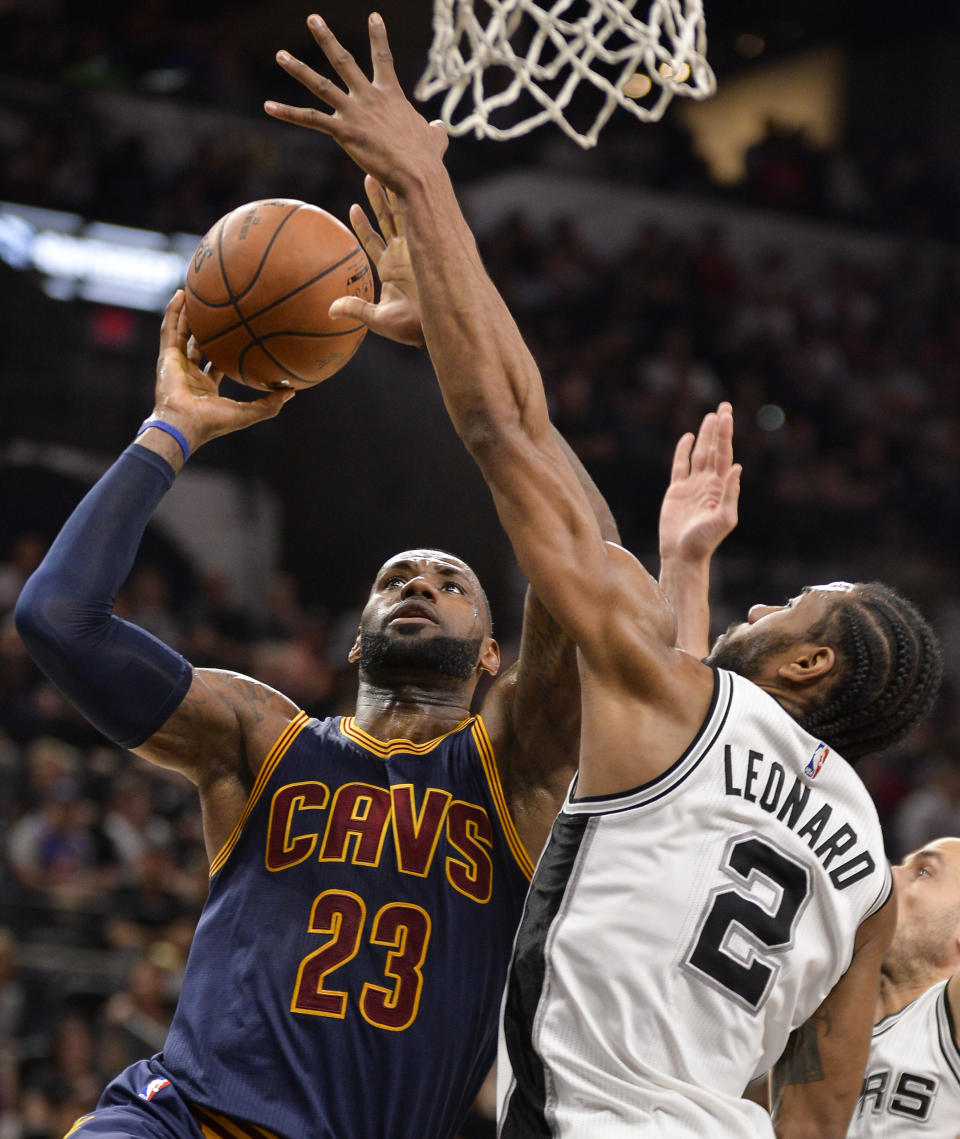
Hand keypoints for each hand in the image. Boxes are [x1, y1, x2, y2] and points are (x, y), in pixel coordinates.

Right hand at [151, 291, 292, 453]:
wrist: (185, 424)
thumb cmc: (214, 422)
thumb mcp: (249, 413)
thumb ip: (270, 404)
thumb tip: (292, 390)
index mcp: (206, 387)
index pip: (216, 364)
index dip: (226, 349)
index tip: (238, 333)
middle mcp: (190, 374)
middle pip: (197, 345)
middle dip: (205, 328)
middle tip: (216, 309)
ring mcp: (176, 364)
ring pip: (182, 332)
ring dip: (188, 314)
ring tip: (196, 293)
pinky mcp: (166, 356)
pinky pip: (170, 328)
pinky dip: (174, 311)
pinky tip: (182, 294)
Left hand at [264, 13, 447, 192]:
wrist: (417, 173)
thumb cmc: (427, 159)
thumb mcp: (435, 139)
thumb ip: (435, 130)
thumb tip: (439, 127)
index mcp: (391, 95)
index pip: (383, 58)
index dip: (378, 35)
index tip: (373, 15)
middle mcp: (369, 97)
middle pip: (344, 60)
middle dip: (326, 38)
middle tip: (312, 19)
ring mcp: (355, 112)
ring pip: (321, 84)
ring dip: (298, 69)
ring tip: (280, 55)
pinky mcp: (343, 131)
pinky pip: (310, 119)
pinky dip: (288, 112)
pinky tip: (268, 106)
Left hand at [328, 175, 424, 346]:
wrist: (438, 326)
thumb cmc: (410, 329)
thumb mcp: (378, 319)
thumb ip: (356, 308)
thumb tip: (330, 310)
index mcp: (389, 268)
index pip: (373, 240)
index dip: (363, 224)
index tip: (354, 207)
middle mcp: (401, 254)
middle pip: (387, 219)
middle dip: (378, 197)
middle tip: (369, 172)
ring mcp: (413, 248)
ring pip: (398, 214)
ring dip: (388, 193)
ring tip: (377, 171)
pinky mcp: (422, 246)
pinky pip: (410, 218)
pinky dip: (404, 202)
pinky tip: (399, 184)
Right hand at [659, 402, 739, 564]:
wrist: (683, 554)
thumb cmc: (705, 541)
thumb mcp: (724, 519)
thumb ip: (730, 494)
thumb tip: (737, 467)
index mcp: (720, 487)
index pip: (724, 454)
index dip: (725, 434)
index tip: (726, 415)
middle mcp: (708, 483)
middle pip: (714, 449)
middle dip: (719, 429)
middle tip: (724, 406)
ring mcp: (692, 486)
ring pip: (699, 454)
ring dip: (705, 436)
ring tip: (710, 417)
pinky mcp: (677, 491)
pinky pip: (680, 466)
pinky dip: (683, 451)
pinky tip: (687, 438)